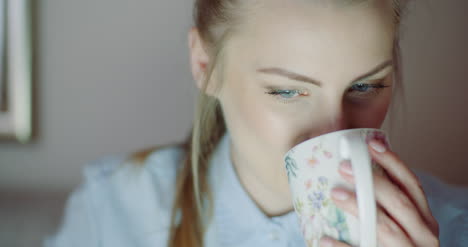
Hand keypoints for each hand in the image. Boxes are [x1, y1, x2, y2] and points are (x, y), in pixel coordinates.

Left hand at [320, 139, 439, 246]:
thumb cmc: (402, 245)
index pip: (412, 185)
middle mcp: (423, 235)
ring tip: (335, 193)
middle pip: (401, 203)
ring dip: (360, 208)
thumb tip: (357, 170)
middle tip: (344, 166)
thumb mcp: (406, 223)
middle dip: (374, 182)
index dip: (393, 162)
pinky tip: (324, 240)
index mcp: (424, 219)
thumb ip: (389, 202)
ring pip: (386, 228)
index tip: (371, 144)